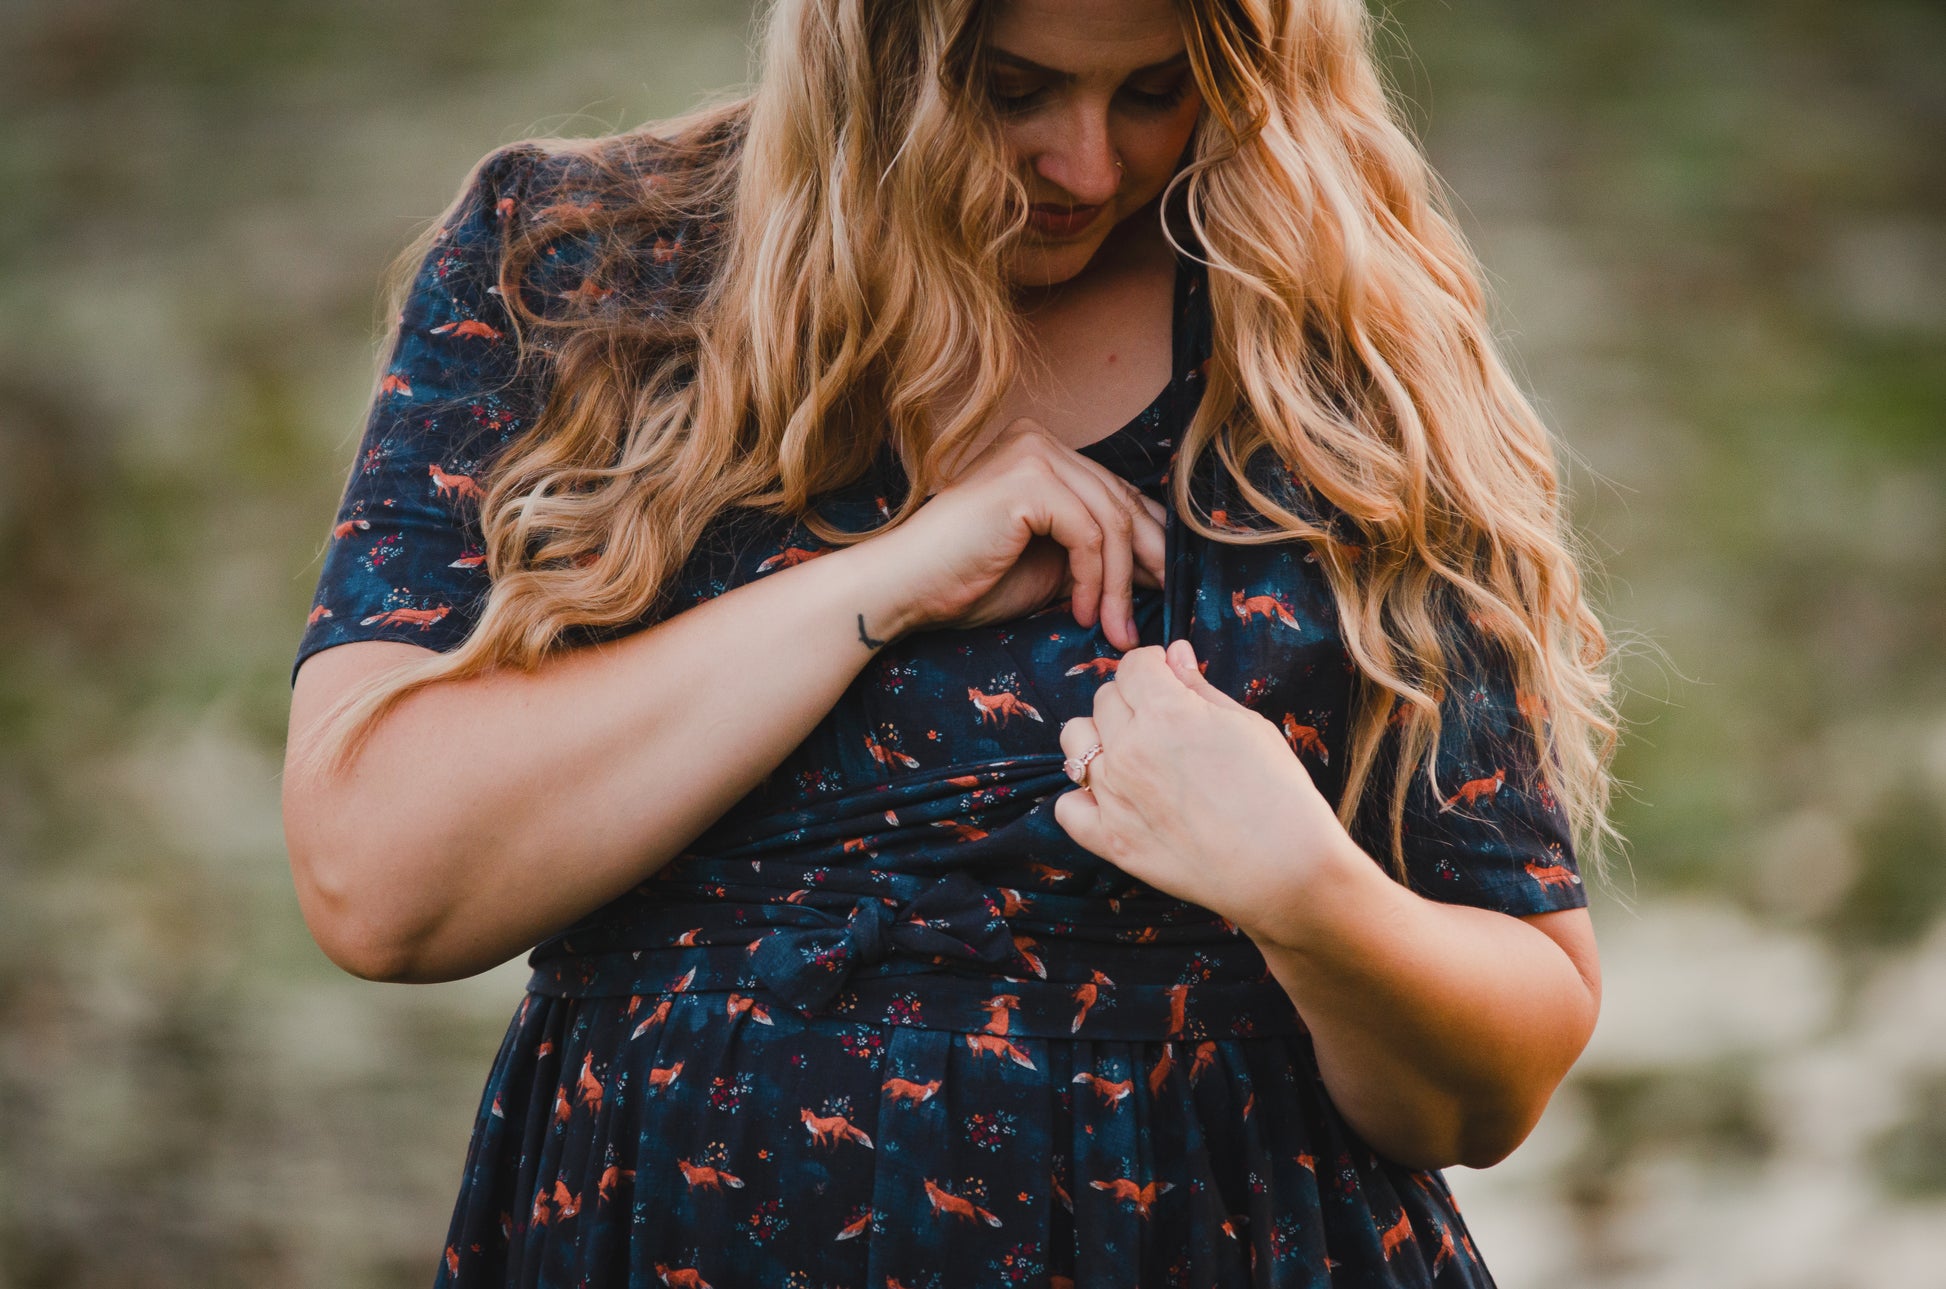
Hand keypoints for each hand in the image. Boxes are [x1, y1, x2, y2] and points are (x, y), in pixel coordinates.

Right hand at [861, 418, 1167, 651]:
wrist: (904, 588)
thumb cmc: (966, 581)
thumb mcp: (1050, 564)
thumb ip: (1096, 553)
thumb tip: (1160, 566)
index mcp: (1041, 452)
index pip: (1114, 493)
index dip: (1147, 543)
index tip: (1162, 591)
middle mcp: (1039, 441)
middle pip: (1120, 503)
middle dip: (1146, 565)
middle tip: (1153, 617)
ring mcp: (1032, 454)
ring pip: (1111, 522)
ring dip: (1119, 585)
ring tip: (1115, 631)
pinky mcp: (1028, 479)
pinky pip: (1089, 534)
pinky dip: (1094, 580)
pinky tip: (1082, 612)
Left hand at [1052, 638, 1360, 936]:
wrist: (1286, 870)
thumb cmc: (1278, 794)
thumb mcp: (1248, 725)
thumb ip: (1199, 687)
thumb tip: (1173, 654)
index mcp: (1166, 712)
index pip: (1132, 665)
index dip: (1153, 667)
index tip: (1167, 678)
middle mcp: (1130, 749)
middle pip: (1104, 700)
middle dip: (1131, 700)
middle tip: (1163, 722)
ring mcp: (1114, 796)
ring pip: (1076, 743)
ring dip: (1100, 739)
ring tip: (1133, 755)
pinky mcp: (1110, 840)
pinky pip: (1068, 806)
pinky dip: (1083, 798)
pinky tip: (1114, 798)